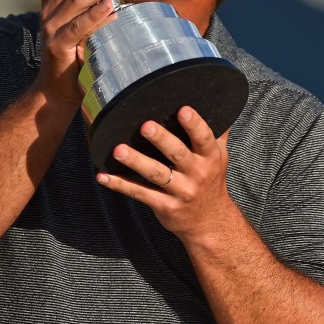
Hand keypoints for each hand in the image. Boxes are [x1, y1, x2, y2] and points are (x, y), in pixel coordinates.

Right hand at [34, 0, 128, 105]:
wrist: (57, 91)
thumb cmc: (72, 57)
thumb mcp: (77, 28)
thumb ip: (87, 11)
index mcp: (50, 6)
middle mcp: (47, 14)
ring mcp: (51, 30)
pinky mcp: (59, 46)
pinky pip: (78, 26)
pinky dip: (95, 15)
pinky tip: (111, 7)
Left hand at [96, 106, 232, 242]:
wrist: (210, 221)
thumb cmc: (211, 180)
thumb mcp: (219, 156)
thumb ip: (216, 131)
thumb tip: (218, 102)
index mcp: (210, 157)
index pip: (203, 138)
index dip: (194, 124)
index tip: (182, 110)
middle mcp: (196, 173)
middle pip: (177, 154)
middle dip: (162, 140)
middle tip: (145, 126)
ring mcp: (180, 191)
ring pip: (156, 174)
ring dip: (136, 162)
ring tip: (119, 150)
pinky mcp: (164, 206)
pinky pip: (140, 193)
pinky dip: (120, 185)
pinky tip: (103, 176)